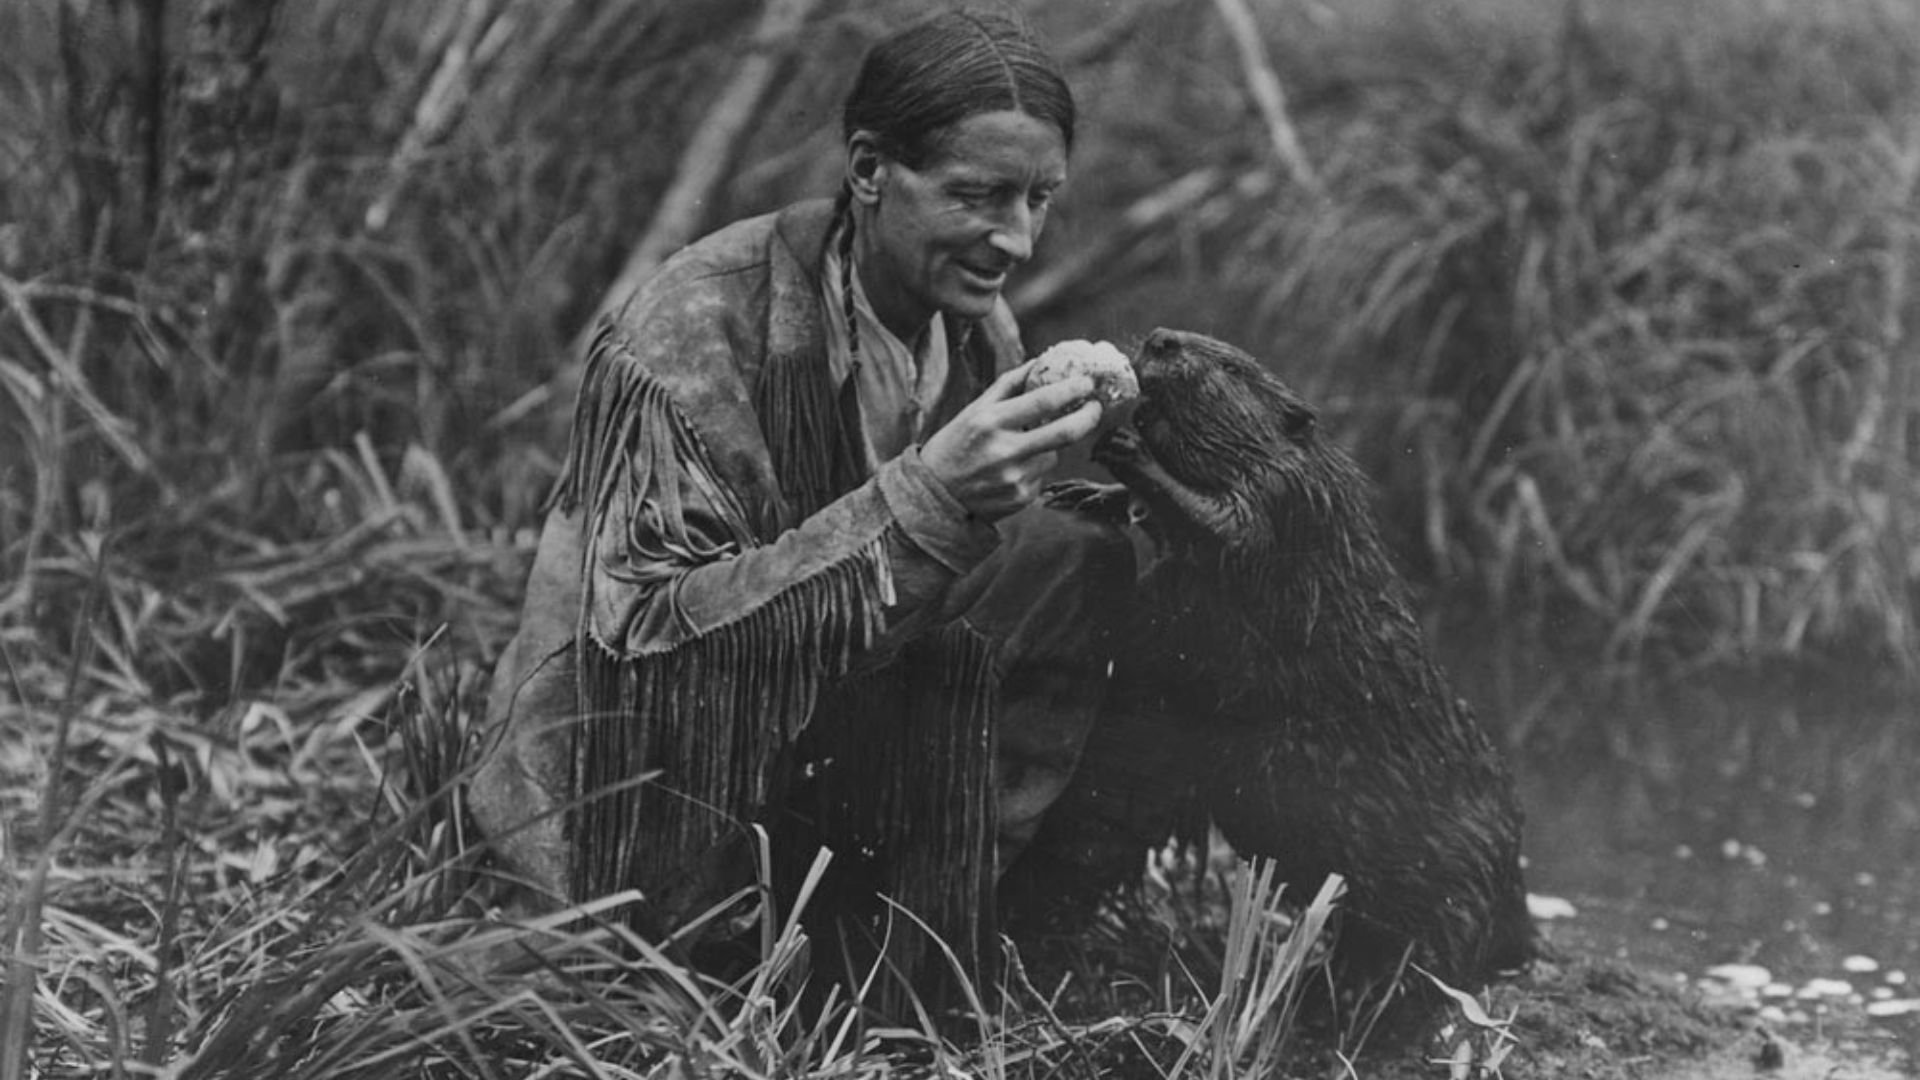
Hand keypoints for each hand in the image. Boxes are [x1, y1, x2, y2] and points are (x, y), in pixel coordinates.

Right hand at [921, 360, 1102, 520]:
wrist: (935, 497)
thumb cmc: (955, 445)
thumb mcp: (973, 411)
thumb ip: (1008, 385)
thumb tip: (1041, 361)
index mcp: (990, 422)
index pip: (1042, 401)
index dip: (1072, 390)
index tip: (1088, 382)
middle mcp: (1004, 451)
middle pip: (1064, 432)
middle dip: (1088, 416)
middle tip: (1096, 407)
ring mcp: (1015, 478)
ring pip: (1054, 454)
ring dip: (1048, 446)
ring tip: (1020, 449)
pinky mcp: (1021, 498)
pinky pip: (1043, 476)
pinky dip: (1034, 468)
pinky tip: (1010, 471)